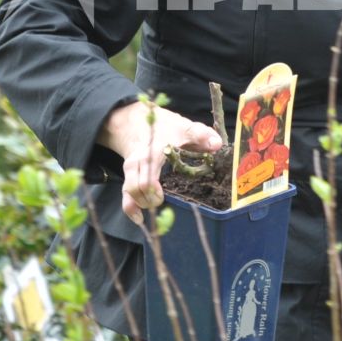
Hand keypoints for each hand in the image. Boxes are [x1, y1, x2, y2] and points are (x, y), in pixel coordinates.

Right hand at [99, 100, 222, 225]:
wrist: (138, 122)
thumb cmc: (166, 128)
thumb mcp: (185, 127)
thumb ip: (202, 135)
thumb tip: (216, 144)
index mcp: (153, 151)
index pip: (147, 173)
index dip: (153, 190)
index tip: (162, 198)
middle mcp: (138, 161)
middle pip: (137, 187)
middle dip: (149, 200)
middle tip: (162, 203)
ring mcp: (131, 170)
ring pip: (129, 192)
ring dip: (142, 204)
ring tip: (156, 207)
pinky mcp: (128, 177)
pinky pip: (125, 195)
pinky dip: (130, 208)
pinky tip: (139, 218)